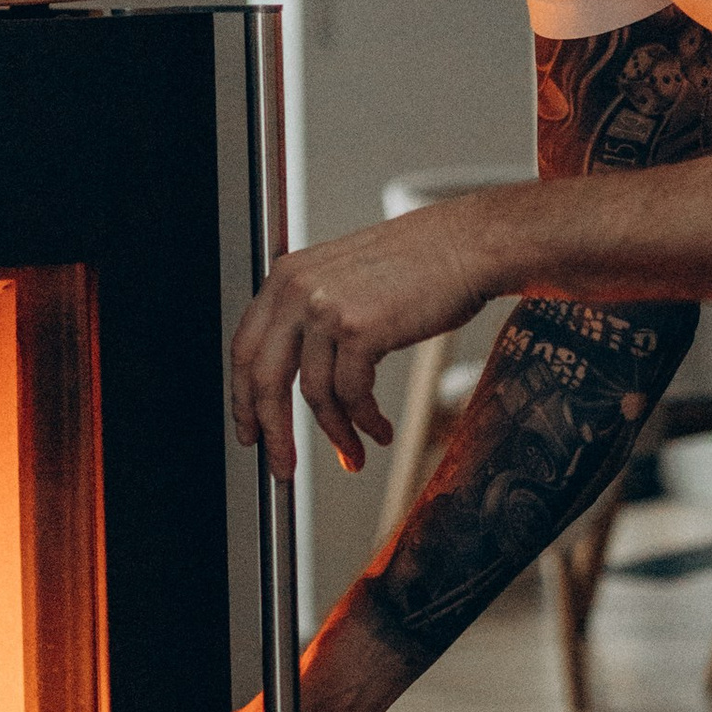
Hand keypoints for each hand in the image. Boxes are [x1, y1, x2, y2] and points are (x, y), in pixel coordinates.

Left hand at [231, 195, 512, 481]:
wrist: (468, 244)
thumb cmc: (419, 262)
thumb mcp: (344, 278)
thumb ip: (312, 316)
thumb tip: (297, 378)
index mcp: (287, 276)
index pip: (245, 349)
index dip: (243, 400)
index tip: (251, 430)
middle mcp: (298, 290)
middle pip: (264, 379)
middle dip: (273, 433)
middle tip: (282, 467)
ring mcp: (327, 309)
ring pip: (314, 395)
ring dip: (337, 433)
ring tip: (355, 452)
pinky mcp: (360, 329)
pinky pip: (353, 396)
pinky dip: (366, 422)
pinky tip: (380, 430)